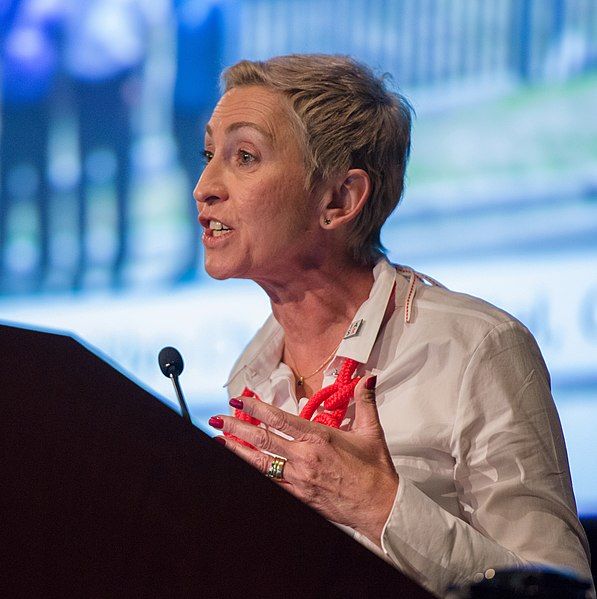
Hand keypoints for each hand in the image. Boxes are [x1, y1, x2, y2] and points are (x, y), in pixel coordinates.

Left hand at [209, 375, 398, 546]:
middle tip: (218, 418)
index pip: (279, 419)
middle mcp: (304, 457)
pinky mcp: (299, 496)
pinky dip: (254, 475)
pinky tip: (242, 468)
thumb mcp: (371, 431)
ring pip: (261, 463)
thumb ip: (364, 401)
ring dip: (237, 451)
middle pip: (263, 439)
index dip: (256, 408)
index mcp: (318, 438)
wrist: (380, 507)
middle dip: (237, 428)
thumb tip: (368, 378)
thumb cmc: (375, 470)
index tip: (239, 400)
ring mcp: (299, 479)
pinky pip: (271, 484)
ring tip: (219, 441)